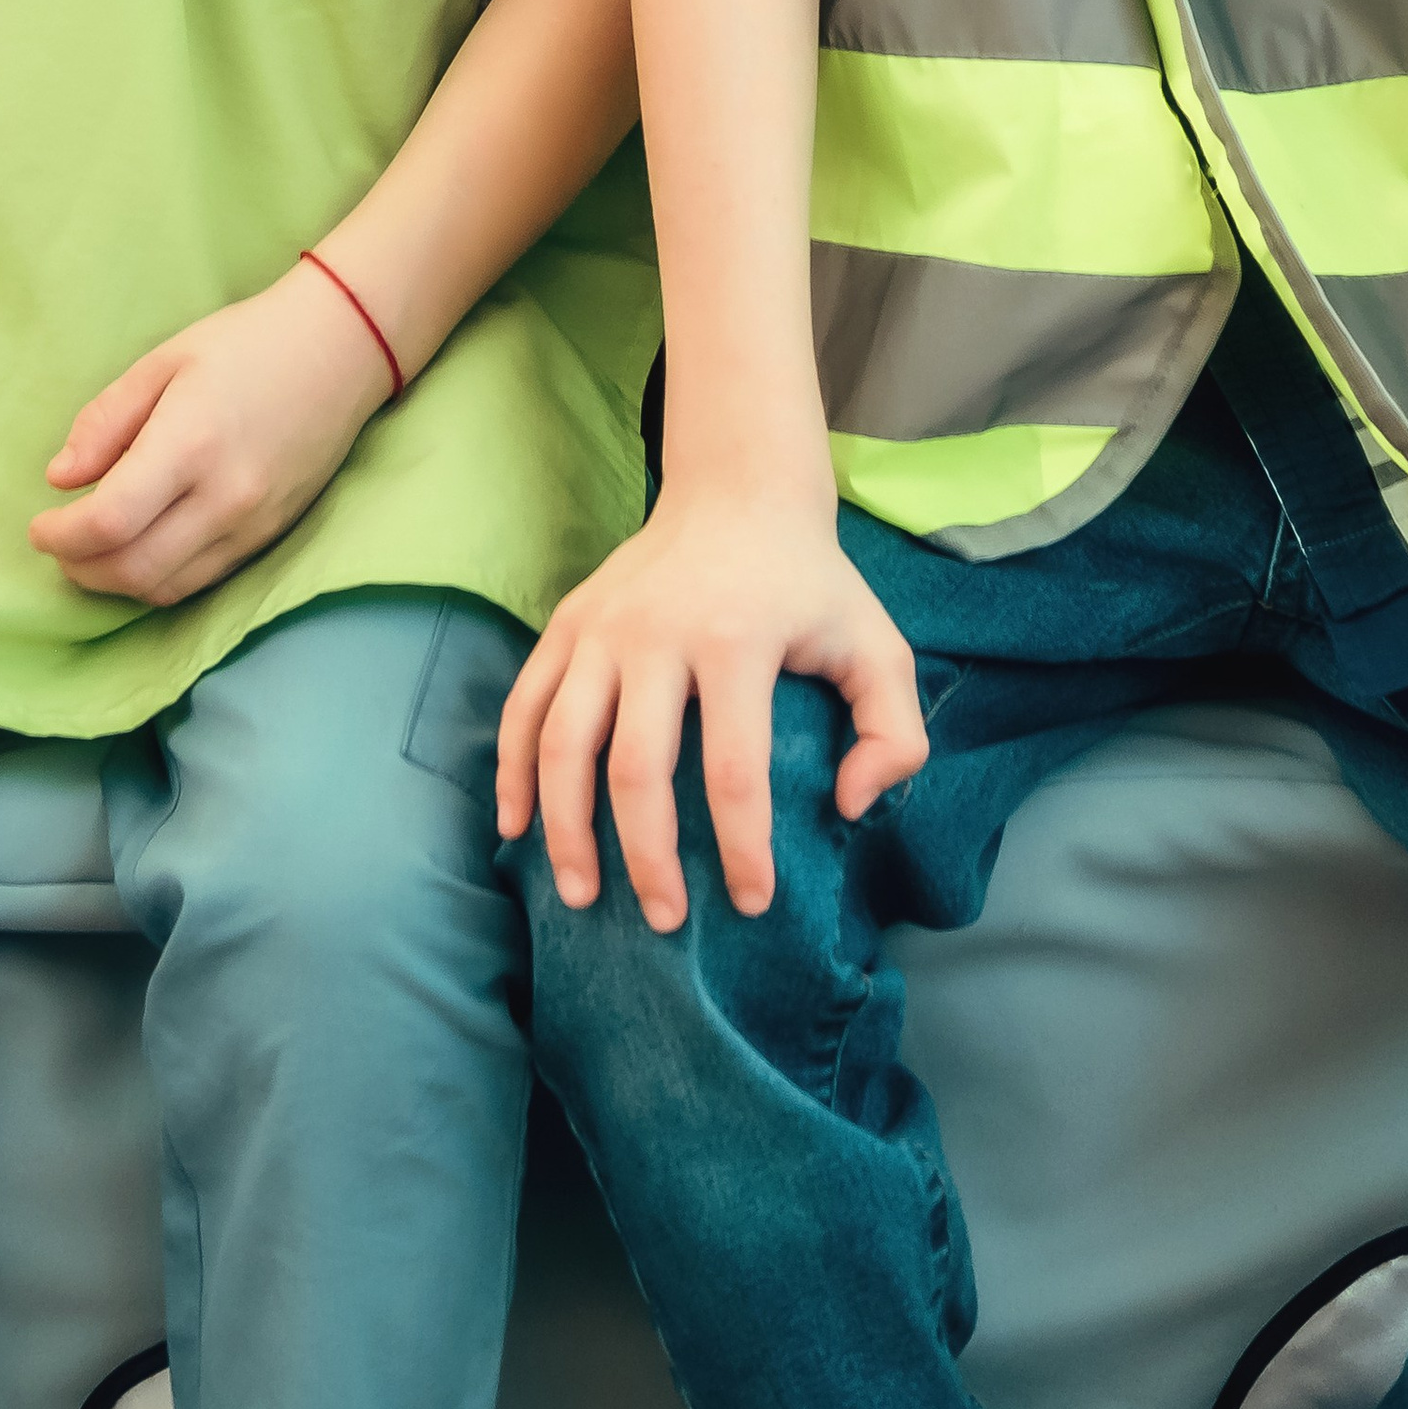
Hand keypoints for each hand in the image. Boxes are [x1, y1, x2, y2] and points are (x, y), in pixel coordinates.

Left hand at [29, 256, 391, 605]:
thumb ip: (106, 421)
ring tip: (96, 551)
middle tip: (60, 544)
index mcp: (190, 442)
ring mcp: (254, 522)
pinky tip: (144, 549)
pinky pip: (203, 580)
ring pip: (167, 586)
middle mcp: (225, 495)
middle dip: (81, 569)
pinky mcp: (272, 535)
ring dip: (118, 581)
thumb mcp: (164, 361)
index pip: (109, 522)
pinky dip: (161, 577)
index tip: (39, 526)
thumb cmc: (247, 343)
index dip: (60, 538)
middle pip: (133, 569)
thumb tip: (59, 479)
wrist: (342, 348)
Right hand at [496, 486, 928, 931]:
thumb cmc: (808, 584)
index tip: (752, 903)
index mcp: (737, 640)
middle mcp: (658, 632)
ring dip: (566, 828)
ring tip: (581, 895)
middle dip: (647, 857)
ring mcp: (602, 626)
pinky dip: (513, 769)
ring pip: (565, 742)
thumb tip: (848, 807)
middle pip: (636, 767)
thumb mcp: (877, 645)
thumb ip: (894, 734)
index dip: (741, 847)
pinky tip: (515, 827)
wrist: (737, 489)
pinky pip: (524, 705)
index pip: (734, 768)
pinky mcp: (567, 621)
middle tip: (665, 919)